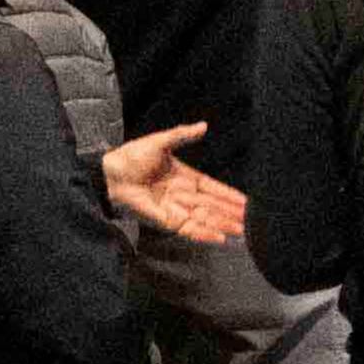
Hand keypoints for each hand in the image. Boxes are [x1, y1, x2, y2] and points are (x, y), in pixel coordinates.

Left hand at [101, 123, 247, 245]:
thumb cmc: (131, 158)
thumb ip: (183, 135)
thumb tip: (204, 125)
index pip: (212, 188)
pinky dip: (205, 234)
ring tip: (243, 230)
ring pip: (206, 219)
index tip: (246, 202)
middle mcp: (183, 196)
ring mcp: (176, 210)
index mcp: (184, 178)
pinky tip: (221, 238)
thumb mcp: (161, 142)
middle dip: (232, 213)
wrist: (110, 174)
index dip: (228, 195)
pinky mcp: (166, 222)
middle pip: (213, 206)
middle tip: (252, 220)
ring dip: (224, 224)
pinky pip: (190, 230)